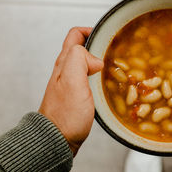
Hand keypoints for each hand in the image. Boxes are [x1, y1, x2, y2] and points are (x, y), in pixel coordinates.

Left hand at [39, 27, 103, 155]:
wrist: (56, 141)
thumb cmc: (65, 115)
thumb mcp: (72, 81)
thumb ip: (80, 60)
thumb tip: (95, 58)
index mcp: (64, 64)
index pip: (74, 35)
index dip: (90, 30)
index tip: (106, 36)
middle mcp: (65, 72)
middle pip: (80, 49)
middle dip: (97, 45)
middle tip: (113, 51)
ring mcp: (70, 85)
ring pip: (85, 64)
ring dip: (99, 61)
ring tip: (114, 67)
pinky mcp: (76, 98)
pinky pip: (88, 80)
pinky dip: (99, 77)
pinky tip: (107, 85)